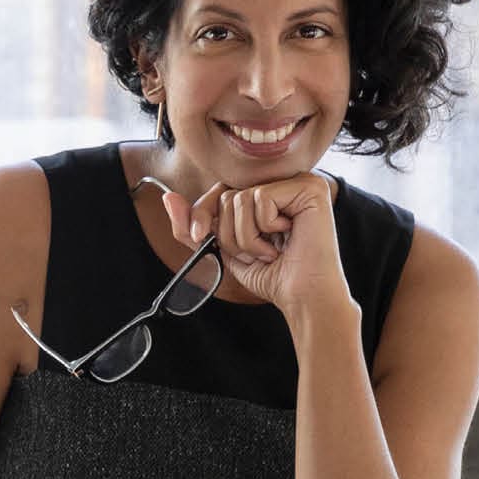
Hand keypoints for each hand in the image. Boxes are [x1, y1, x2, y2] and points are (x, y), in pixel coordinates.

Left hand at [160, 172, 351, 332]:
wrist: (302, 296)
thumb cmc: (272, 274)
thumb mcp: (224, 248)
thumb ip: (195, 225)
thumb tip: (168, 197)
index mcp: (267, 192)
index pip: (219, 191)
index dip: (202, 214)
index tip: (199, 237)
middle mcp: (284, 181)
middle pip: (226, 194)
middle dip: (229, 234)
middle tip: (257, 252)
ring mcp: (299, 181)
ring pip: (240, 199)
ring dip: (247, 237)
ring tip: (271, 249)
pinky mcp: (309, 188)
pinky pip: (260, 198)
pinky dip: (264, 229)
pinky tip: (285, 241)